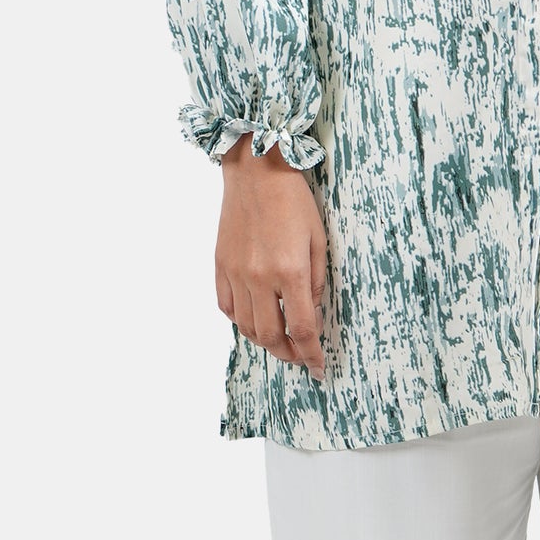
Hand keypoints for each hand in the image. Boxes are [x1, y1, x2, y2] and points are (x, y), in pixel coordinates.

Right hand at [215, 137, 327, 376]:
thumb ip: (317, 282)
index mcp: (290, 271)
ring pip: (246, 327)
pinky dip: (240, 321)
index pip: (301, 329)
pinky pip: (226, 307)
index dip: (311, 355)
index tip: (318, 368)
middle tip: (300, 356)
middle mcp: (259, 277)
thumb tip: (312, 315)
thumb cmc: (294, 201)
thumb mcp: (319, 240)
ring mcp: (235, 273)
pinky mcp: (220, 265)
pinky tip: (254, 318)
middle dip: (288, 354)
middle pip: (270, 336)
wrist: (256, 170)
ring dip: (264, 341)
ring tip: (279, 341)